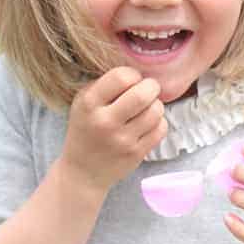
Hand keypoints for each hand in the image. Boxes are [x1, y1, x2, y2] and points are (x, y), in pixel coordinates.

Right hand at [59, 67, 166, 192]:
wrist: (82, 172)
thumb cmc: (86, 129)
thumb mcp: (83, 102)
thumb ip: (106, 84)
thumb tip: (139, 72)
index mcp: (89, 104)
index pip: (121, 77)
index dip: (133, 75)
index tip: (132, 81)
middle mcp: (105, 122)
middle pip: (143, 94)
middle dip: (151, 87)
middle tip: (148, 90)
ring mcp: (122, 140)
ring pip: (156, 111)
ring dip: (156, 105)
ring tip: (147, 108)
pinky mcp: (136, 153)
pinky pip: (161, 129)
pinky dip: (159, 122)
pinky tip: (148, 124)